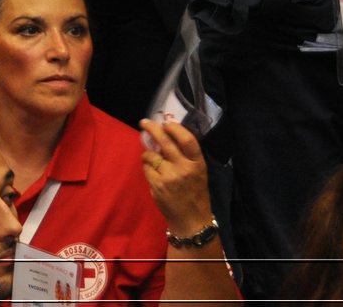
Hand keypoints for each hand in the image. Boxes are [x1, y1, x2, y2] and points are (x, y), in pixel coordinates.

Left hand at [138, 118, 213, 235]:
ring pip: (151, 154)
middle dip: (152, 129)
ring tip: (153, 160)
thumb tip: (166, 136)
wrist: (192, 221)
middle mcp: (184, 168)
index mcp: (198, 164)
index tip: (166, 123)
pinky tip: (152, 173)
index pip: (188, 140)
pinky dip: (146, 166)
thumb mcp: (198, 173)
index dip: (176, 128)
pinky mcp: (157, 184)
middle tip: (144, 123)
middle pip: (165, 141)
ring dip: (148, 154)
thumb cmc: (195, 195)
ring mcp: (169, 176)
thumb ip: (185, 157)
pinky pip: (146, 167)